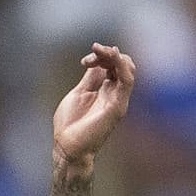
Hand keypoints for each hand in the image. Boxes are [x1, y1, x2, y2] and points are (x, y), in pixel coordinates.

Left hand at [53, 43, 135, 164]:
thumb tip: (97, 62)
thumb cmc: (70, 124)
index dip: (100, 56)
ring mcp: (118, 99)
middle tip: (91, 54)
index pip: (111, 65)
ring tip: (100, 49)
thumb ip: (91, 78)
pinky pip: (127, 82)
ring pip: (128, 70)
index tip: (85, 61)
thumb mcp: (79, 93)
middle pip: (122, 64)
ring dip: (116, 55)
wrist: (67, 146)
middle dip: (108, 53)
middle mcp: (114, 93)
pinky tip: (113, 56)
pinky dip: (122, 66)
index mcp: (104, 89)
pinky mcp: (118, 106)